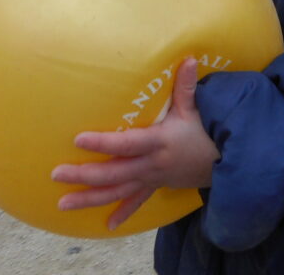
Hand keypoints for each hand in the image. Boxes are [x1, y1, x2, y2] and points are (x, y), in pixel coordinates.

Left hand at [51, 57, 220, 229]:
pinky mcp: (157, 186)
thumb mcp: (196, 108)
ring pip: (118, 192)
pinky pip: (137, 201)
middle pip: (114, 173)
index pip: (126, 143)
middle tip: (56, 173)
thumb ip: (187, 86)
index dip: (103, 142)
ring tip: (62, 203)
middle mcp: (151, 164)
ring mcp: (152, 178)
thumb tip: (189, 58)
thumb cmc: (208, 130)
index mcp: (159, 142)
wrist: (227, 160)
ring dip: (90, 199)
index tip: (78, 139)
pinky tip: (107, 225)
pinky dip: (123, 213)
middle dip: (84, 174)